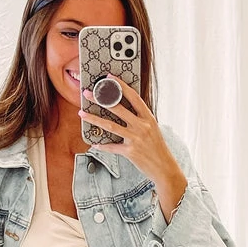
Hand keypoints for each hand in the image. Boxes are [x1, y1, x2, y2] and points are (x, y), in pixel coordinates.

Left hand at [79, 76, 187, 221]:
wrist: (164, 168)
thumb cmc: (157, 148)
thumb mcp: (153, 129)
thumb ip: (140, 119)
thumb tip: (123, 110)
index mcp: (148, 118)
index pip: (133, 97)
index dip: (121, 86)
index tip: (109, 78)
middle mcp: (142, 126)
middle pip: (118, 108)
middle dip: (100, 99)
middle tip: (88, 94)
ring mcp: (136, 139)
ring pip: (111, 126)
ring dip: (94, 119)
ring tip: (82, 114)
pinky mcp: (130, 152)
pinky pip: (112, 147)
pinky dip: (102, 145)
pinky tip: (94, 143)